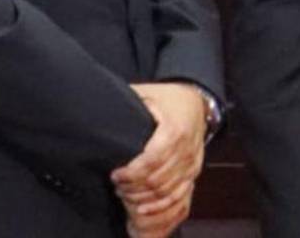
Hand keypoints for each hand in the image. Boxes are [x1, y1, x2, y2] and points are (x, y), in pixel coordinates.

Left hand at [112, 83, 206, 236]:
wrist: (196, 100)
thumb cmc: (168, 97)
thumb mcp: (146, 93)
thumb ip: (127, 100)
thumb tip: (103, 107)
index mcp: (174, 130)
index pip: (151, 161)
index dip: (131, 173)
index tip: (115, 174)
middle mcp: (185, 149)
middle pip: (157, 180)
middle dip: (133, 187)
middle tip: (117, 185)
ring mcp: (192, 161)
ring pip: (166, 191)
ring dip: (144, 197)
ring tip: (126, 193)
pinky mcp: (194, 170)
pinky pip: (178, 195)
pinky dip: (160, 204)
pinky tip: (143, 205)